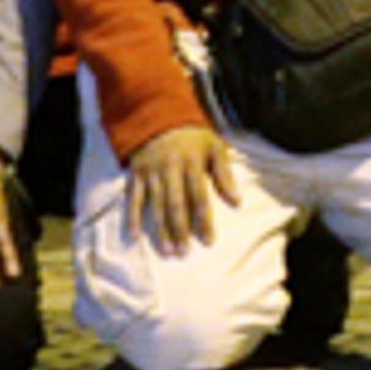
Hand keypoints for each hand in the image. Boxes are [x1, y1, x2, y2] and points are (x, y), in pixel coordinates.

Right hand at [124, 125, 239, 254]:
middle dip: (180, 230)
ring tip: (167, 251)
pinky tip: (136, 236)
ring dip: (160, 230)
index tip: (208, 241)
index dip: (204, 220)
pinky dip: (133, 217)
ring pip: (155, 205)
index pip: (199, 197)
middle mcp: (170, 169)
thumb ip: (225, 174)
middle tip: (184, 253)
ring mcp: (151, 172)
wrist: (158, 116)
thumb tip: (237, 201)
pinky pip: (134, 199)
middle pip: (176, 205)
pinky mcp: (136, 174)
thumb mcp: (215, 147)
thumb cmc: (192, 136)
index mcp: (192, 163)